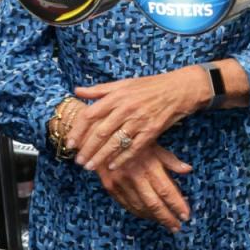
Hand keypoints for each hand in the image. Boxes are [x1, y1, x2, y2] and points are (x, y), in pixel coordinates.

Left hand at [66, 65, 211, 173]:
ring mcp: (139, 120)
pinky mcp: (151, 131)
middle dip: (87, 149)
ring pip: (114, 143)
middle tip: (78, 161)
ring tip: (90, 167)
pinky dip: (122, 159)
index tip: (70, 143)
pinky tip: (112, 166)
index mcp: (117, 95)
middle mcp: (126, 108)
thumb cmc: (151, 86)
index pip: (90, 115)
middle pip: (100, 132)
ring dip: (100, 157)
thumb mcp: (124, 83)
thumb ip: (100, 89)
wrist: (179, 89)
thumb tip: (77, 91)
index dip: (78, 131)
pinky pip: (133, 148)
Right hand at [97, 142, 191, 232]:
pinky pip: (127, 205)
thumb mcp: (153, 143)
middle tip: (177, 227)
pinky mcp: (110, 187)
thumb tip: (188, 170)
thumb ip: (170, 160)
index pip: (166, 190)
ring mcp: (121, 183)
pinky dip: (139, 212)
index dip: (177, 205)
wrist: (100, 137)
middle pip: (154, 204)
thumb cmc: (132, 138)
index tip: (186, 215)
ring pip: (140, 207)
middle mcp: (135, 176)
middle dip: (167, 218)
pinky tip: (148, 215)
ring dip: (154, 217)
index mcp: (148, 164)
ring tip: (166, 222)